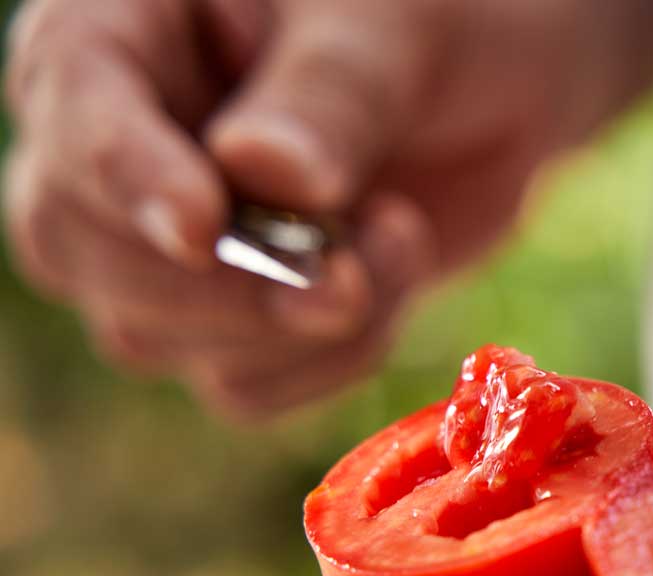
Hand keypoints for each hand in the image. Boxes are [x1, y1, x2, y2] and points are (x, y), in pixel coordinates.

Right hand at [4, 0, 652, 418]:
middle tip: (353, 266)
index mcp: (122, 30)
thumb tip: (260, 171)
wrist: (505, 90)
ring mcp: (168, 244)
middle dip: (226, 280)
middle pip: (78, 247)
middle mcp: (123, 144)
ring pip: (153, 337)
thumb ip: (332, 92)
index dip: (123, 177)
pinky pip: (241, 386)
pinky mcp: (236, 318)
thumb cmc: (442, 20)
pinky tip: (388, 286)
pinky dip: (325, 362)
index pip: (71, 108)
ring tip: (397, 232)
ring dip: (293, 324)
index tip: (202, 227)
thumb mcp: (393, 28)